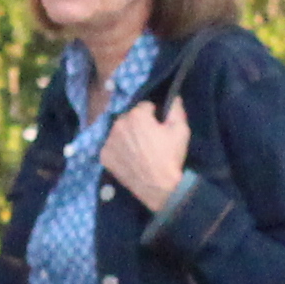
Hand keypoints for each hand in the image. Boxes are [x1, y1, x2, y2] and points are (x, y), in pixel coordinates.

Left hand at [99, 92, 192, 212]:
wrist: (158, 187)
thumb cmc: (170, 157)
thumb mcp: (180, 130)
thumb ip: (176, 109)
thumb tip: (174, 96)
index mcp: (137, 115)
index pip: (145, 106)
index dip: (154, 116)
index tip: (159, 127)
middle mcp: (119, 124)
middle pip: (129, 117)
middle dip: (138, 124)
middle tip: (149, 140)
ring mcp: (109, 140)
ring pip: (119, 131)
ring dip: (127, 135)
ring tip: (138, 150)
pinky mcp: (104, 155)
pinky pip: (111, 146)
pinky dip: (118, 149)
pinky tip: (129, 158)